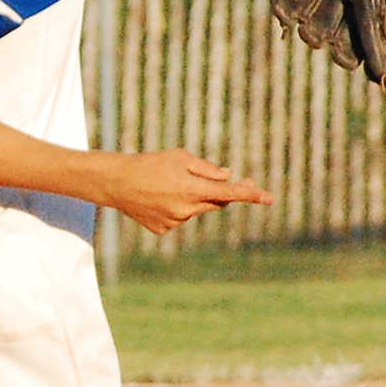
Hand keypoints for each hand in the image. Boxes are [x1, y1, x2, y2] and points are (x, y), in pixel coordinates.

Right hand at [100, 149, 271, 233]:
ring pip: (196, 209)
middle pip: (215, 202)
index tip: (269, 198)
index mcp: (192, 189)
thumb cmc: (149, 163)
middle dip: (226, 192)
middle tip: (241, 180)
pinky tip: (157, 197)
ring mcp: (174, 222)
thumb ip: (207, 169)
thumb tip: (227, 176)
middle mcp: (186, 209)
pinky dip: (176, 206)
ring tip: (167, 183)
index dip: (250, 195)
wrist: (116, 183)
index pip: (228, 193)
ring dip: (193, 197)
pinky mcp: (163, 229)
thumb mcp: (180, 157)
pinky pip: (180, 217)